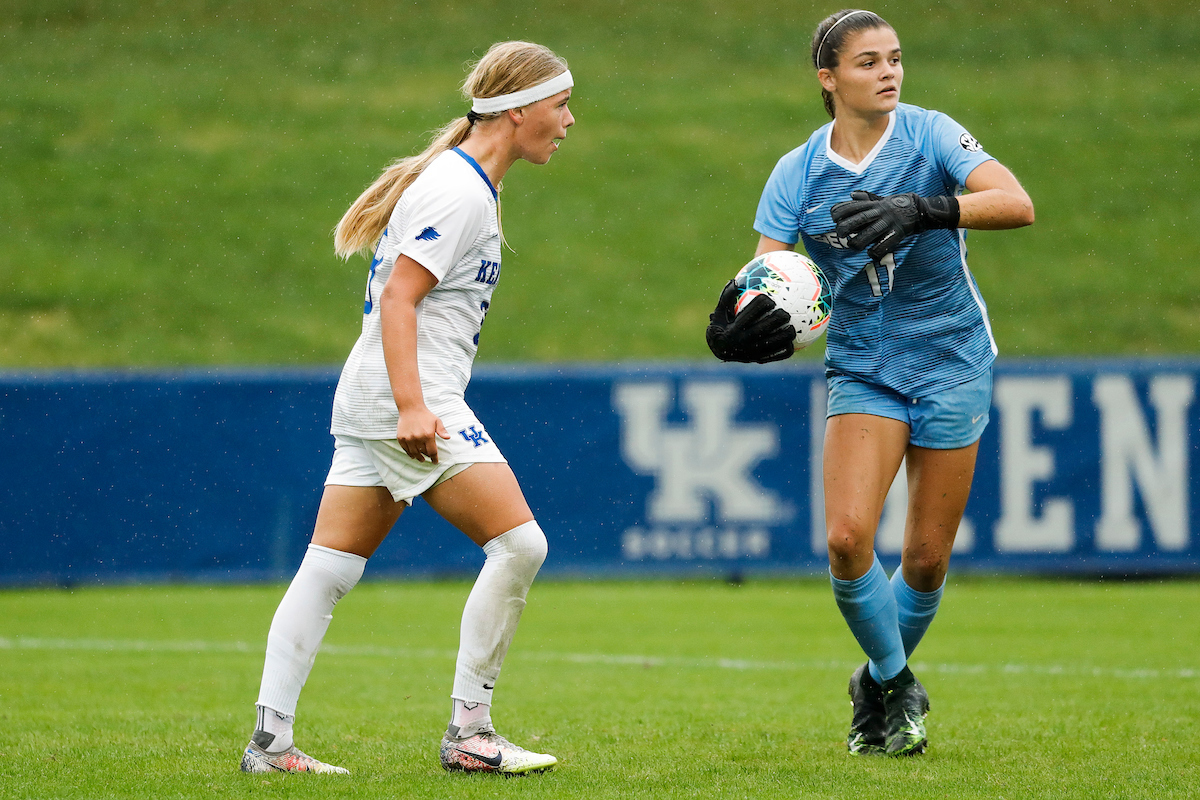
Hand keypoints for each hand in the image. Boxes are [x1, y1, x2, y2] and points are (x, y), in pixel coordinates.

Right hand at [395, 406, 450, 463]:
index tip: (435, 462)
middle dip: (427, 457)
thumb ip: (442, 430)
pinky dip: (409, 453)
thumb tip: (448, 438)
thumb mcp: (437, 421)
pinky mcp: (401, 438)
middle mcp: (417, 438)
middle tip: (429, 458)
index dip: (434, 458)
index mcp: (428, 435)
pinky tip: (413, 454)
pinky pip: (405, 449)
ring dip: (418, 457)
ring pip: (414, 453)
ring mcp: (408, 438)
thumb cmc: (425, 415)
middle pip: (423, 453)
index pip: (432, 452)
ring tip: (421, 459)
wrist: (410, 408)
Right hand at [705, 280, 795, 362]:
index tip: (771, 301)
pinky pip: (776, 355)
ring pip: (773, 343)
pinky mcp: (759, 359)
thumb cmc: (720, 326)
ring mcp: (752, 352)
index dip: (764, 304)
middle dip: (778, 318)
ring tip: (792, 328)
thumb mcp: (719, 312)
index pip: (752, 312)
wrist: (719, 351)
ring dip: (786, 335)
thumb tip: (736, 281)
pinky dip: (786, 349)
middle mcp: (744, 340)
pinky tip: (792, 343)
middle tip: (785, 313)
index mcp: (734, 328)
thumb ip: (726, 297)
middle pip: (765, 327)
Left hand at [830, 191, 959, 261]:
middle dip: (845, 228)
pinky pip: (883, 245)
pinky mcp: (897, 233)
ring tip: (853, 246)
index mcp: (874, 204)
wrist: (921, 209)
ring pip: (869, 234)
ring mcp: (889, 223)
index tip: (834, 218)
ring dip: (857, 242)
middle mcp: (880, 213)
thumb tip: (852, 194)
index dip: (840, 211)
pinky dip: (875, 251)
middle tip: (839, 234)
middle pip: (858, 220)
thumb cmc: (897, 205)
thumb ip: (866, 198)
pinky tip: (871, 253)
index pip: (853, 206)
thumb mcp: (882, 199)